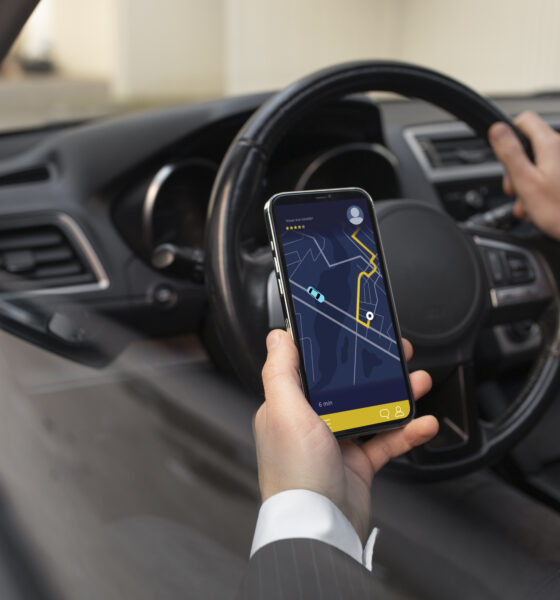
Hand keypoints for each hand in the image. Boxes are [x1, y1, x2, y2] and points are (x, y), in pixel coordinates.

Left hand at [255, 329, 437, 542]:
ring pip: (370, 409)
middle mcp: (310, 422)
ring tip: (418, 381)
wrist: (319, 525)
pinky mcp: (357, 463)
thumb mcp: (284, 411)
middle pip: (346, 385)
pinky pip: (386, 441)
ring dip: (397, 394)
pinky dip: (407, 431)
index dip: (334, 349)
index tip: (355, 333)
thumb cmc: (294, 472)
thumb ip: (280, 371)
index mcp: (289, 406)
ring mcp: (336, 443)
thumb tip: (277, 336)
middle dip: (374, 369)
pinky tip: (424, 423)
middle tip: (396, 354)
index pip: (312, 367)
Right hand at [489, 111, 559, 239]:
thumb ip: (510, 153)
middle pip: (529, 146)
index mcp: (550, 145)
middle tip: (513, 190)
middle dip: (516, 168)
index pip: (524, 120)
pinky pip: (549, 175)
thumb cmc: (559, 210)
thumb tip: (497, 128)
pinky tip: (537, 208)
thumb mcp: (525, 181)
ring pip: (538, 164)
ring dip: (526, 183)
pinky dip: (539, 189)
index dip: (509, 135)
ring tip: (526, 205)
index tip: (504, 156)